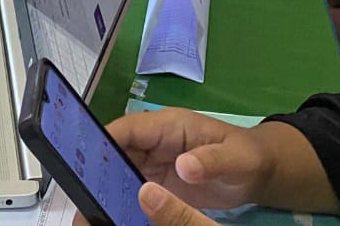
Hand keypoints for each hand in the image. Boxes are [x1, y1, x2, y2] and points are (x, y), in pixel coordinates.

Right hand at [82, 109, 268, 216]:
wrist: (257, 171)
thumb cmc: (246, 156)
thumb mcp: (234, 158)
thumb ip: (209, 161)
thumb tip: (183, 166)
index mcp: (168, 126)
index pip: (128, 129)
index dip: (103, 141)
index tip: (83, 161)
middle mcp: (155, 142)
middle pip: (116, 151)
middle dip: (96, 169)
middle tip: (81, 194)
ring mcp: (155, 163)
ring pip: (120, 171)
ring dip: (105, 186)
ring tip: (91, 209)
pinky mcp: (158, 183)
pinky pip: (132, 188)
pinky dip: (121, 199)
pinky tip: (112, 214)